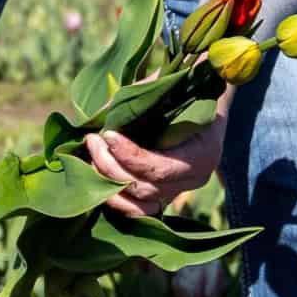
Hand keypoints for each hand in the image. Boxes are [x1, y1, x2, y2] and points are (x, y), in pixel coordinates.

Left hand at [85, 86, 233, 217]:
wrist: (204, 98)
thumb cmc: (184, 87)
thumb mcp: (166, 86)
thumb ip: (136, 100)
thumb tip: (98, 118)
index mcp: (202, 153)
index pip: (159, 168)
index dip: (128, 155)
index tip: (107, 134)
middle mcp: (193, 179)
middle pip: (144, 188)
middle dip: (111, 167)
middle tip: (93, 140)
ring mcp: (179, 190)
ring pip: (137, 205)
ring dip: (108, 184)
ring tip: (92, 157)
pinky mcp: (165, 195)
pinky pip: (138, 210)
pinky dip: (116, 198)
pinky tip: (99, 175)